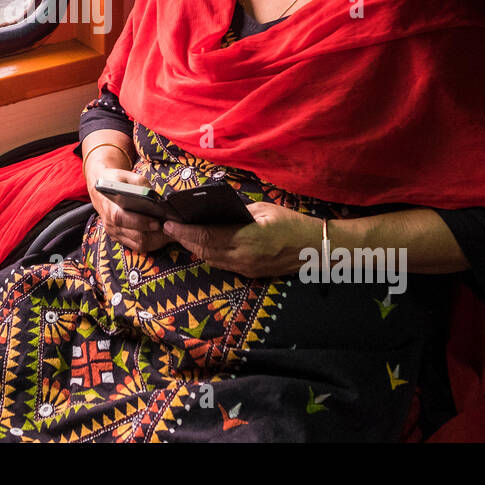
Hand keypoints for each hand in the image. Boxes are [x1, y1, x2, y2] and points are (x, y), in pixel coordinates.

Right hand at [85, 157, 170, 253]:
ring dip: (156, 241)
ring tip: (170, 233)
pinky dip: (152, 243)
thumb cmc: (114, 182)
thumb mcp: (126, 176)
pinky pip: (137, 246)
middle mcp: (111, 225)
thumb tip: (154, 195)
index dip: (142, 223)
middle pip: (136, 237)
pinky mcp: (120, 239)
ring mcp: (115, 234)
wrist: (100, 191)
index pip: (124, 220)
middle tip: (171, 228)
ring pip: (139, 245)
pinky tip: (162, 236)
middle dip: (156, 235)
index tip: (158, 222)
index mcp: (110, 209)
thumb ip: (140, 184)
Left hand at [161, 201, 320, 277]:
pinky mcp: (250, 274)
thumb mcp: (263, 210)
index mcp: (247, 239)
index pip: (207, 236)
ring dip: (194, 248)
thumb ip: (237, 212)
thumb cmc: (291, 223)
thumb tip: (214, 211)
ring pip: (211, 260)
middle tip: (170, 228)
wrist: (314, 248)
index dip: (185, 231)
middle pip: (204, 251)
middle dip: (184, 239)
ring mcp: (246, 269)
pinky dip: (208, 254)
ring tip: (181, 235)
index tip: (170, 223)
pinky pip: (222, 264)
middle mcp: (243, 258)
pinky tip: (201, 244)